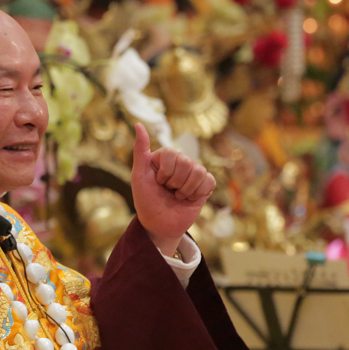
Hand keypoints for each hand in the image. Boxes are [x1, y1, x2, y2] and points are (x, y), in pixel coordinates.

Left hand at [130, 122, 216, 256]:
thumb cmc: (146, 201)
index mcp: (164, 157)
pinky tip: (189, 198)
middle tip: (168, 192)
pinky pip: (209, 181)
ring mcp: (193, 173)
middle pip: (187, 163)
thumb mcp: (138, 176)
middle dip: (175, 183)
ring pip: (199, 172)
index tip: (157, 183)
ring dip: (186, 190)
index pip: (172, 153)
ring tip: (177, 196)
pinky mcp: (205, 185)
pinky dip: (198, 193)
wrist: (159, 225)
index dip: (165, 173)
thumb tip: (138, 124)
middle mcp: (180, 162)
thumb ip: (140, 150)